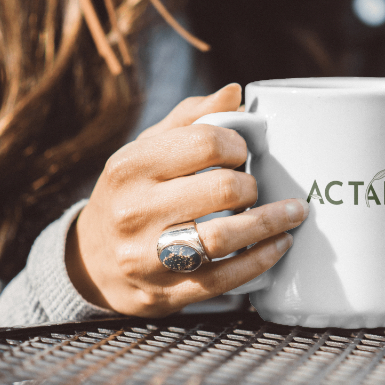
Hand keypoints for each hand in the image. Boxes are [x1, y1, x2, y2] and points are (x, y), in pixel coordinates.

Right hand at [65, 83, 308, 316]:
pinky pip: (225, 278)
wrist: (92, 262)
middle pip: (222, 189)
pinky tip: (280, 245)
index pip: (205, 143)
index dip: (237, 145)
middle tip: (256, 186)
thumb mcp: (145, 150)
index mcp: (131, 167)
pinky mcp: (166, 292)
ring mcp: (148, 257)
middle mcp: (134, 211)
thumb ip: (190, 119)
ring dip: (270, 223)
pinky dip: (261, 260)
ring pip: (224, 237)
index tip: (243, 153)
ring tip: (292, 213)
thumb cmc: (131, 194)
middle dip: (252, 185)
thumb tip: (235, 92)